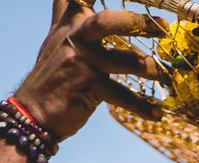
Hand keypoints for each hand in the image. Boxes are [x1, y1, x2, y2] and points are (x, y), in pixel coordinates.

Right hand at [17, 2, 165, 141]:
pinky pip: (122, 96)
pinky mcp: (89, 88)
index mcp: (70, 22)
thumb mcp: (55, 36)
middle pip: (108, 21)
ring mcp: (83, 63)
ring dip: (149, 68)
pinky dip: (142, 107)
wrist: (33, 111)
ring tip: (165, 75)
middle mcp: (76, 37)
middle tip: (163, 27)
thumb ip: (64, 12)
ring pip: (123, 60)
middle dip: (139, 22)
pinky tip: (157, 114)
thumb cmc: (52, 74)